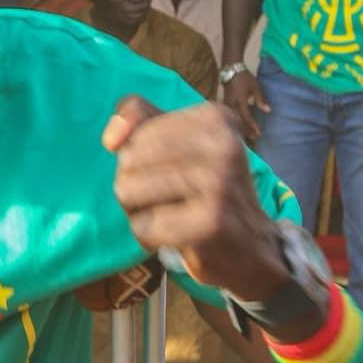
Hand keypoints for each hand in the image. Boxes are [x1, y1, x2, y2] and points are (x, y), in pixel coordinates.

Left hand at [102, 97, 288, 299]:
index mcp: (216, 117)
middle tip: (170, 199)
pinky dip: (149, 237)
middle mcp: (223, 143)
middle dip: (135, 185)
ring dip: (139, 212)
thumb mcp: (176, 142)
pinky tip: (176, 237)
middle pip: (128, 159)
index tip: (174, 172)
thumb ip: (137, 119)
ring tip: (171, 216)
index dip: (138, 157)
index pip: (138, 129)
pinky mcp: (212, 221)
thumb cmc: (205, 189)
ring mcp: (219, 181)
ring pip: (129, 190)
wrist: (251, 245)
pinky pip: (143, 226)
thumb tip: (111, 139)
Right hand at [221, 69, 269, 145]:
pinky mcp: (225, 104)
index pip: (246, 116)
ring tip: (247, 136)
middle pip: (238, 121)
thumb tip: (268, 111)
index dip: (253, 125)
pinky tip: (238, 127)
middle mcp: (232, 104)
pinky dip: (235, 123)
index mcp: (240, 100)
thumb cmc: (245, 78)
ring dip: (240, 128)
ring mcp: (227, 105)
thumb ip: (260, 99)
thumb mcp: (255, 87)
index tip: (259, 133)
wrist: (231, 71)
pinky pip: (229, 116)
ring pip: (233, 120)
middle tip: (254, 138)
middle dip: (246, 130)